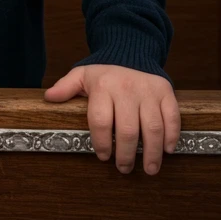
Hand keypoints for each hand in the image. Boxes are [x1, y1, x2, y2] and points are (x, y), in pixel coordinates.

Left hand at [44, 64, 179, 174]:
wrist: (131, 50)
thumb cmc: (104, 71)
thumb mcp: (82, 74)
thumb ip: (66, 87)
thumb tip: (49, 97)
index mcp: (103, 87)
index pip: (100, 121)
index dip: (102, 143)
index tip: (104, 156)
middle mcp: (127, 89)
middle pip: (127, 130)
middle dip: (126, 155)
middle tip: (124, 168)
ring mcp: (148, 91)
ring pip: (152, 127)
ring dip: (152, 152)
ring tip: (149, 169)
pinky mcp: (165, 92)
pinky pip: (172, 117)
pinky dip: (172, 136)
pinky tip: (168, 150)